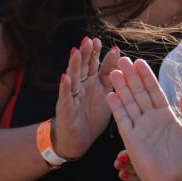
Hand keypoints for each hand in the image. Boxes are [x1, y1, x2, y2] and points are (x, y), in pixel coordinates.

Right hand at [52, 37, 121, 157]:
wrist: (79, 140)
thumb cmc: (92, 116)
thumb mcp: (105, 93)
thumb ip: (109, 74)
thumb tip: (117, 53)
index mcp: (92, 82)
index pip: (94, 64)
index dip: (97, 54)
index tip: (101, 41)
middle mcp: (81, 86)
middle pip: (83, 67)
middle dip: (85, 54)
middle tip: (89, 40)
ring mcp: (72, 96)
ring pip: (73, 78)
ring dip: (74, 66)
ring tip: (76, 53)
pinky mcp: (65, 109)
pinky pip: (65, 97)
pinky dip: (64, 88)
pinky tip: (65, 79)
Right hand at [107, 57, 181, 180]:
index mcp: (166, 116)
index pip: (154, 91)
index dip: (147, 77)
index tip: (140, 61)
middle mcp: (151, 120)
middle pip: (138, 93)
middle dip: (131, 76)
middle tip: (122, 59)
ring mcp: (140, 128)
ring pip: (129, 103)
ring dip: (121, 88)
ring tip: (113, 72)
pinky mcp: (132, 139)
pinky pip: (123, 120)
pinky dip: (117, 108)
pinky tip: (111, 94)